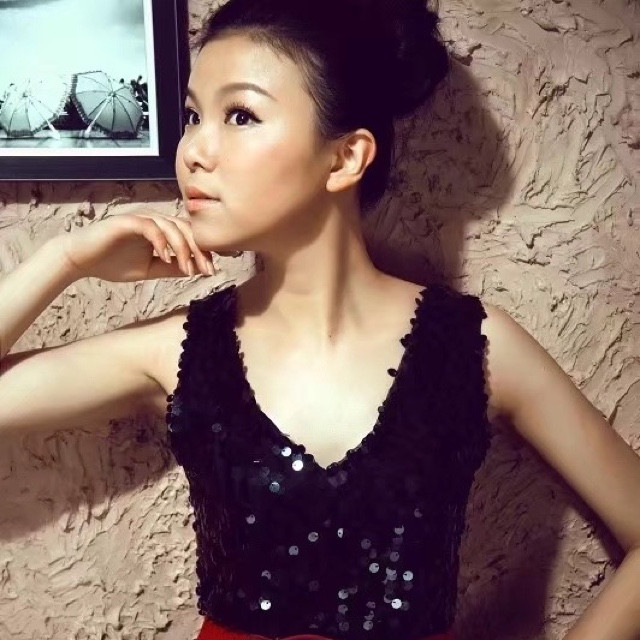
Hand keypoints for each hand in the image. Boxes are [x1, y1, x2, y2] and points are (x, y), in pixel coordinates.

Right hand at [58, 211, 216, 282]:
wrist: (80, 260)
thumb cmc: (112, 263)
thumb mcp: (149, 269)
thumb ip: (171, 268)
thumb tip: (196, 270)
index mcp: (161, 230)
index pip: (190, 236)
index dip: (203, 252)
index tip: (211, 271)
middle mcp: (153, 220)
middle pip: (186, 229)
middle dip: (200, 250)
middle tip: (207, 270)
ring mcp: (140, 218)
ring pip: (171, 226)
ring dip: (183, 248)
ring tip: (187, 269)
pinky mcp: (126, 221)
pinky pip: (150, 227)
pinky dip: (161, 241)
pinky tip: (166, 258)